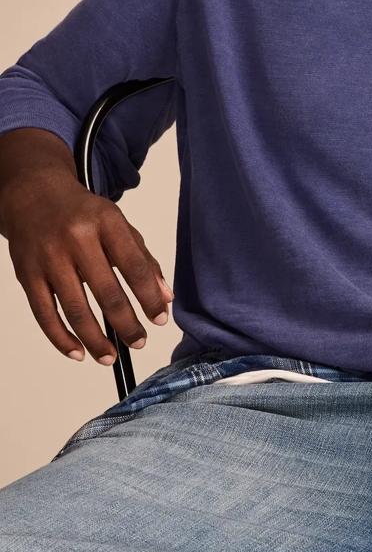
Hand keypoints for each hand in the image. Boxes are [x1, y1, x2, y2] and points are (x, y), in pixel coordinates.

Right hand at [1, 130, 171, 363]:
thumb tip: (165, 297)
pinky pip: (45, 314)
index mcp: (106, 222)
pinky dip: (61, 338)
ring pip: (75, 309)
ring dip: (95, 340)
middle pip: (107, 292)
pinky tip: (77, 352)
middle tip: (138, 342)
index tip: (160, 320)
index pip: (134, 267)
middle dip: (126, 324)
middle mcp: (76, 238)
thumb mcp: (118, 224)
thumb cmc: (81, 213)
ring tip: (110, 357)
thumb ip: (143, 259)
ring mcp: (49, 257)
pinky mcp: (27, 274)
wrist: (33, 194)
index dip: (149, 298)